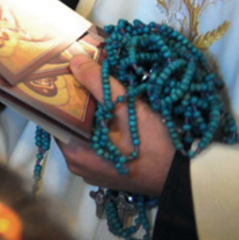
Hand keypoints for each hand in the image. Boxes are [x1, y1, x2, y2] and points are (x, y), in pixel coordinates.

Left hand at [55, 54, 174, 196]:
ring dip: (91, 113)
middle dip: (77, 101)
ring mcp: (92, 169)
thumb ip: (99, 84)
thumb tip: (74, 61)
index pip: (54, 117)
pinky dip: (101, 128)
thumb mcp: (128, 110)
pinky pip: (95, 144)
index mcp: (75, 152)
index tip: (66, 75)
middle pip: (69, 124)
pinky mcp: (106, 171)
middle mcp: (77, 164)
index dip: (60, 94)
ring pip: (83, 133)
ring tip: (98, 90)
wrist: (184, 178)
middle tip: (84, 77)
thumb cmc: (155, 147)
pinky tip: (112, 112)